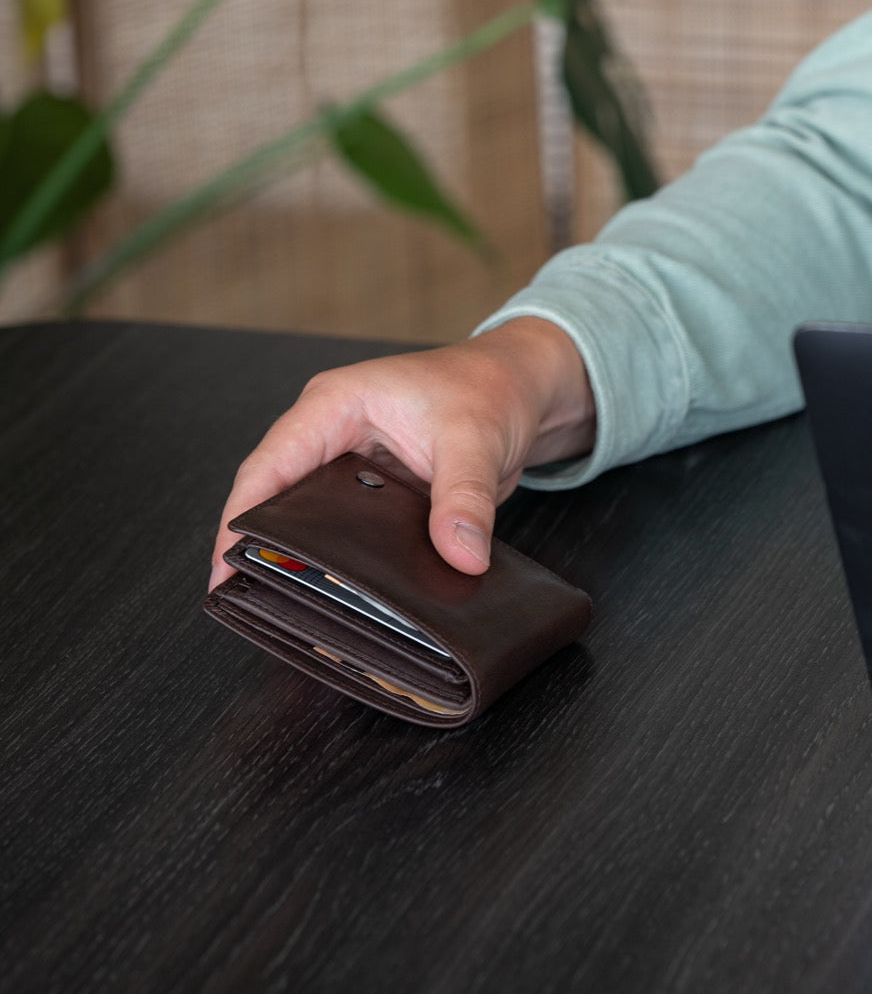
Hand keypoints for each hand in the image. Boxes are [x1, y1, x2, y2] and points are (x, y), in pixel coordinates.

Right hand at [209, 317, 595, 590]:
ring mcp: (353, 463)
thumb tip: (460, 557)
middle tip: (248, 601)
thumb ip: (464, 499)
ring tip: (285, 606)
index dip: (239, 519)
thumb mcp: (476, 441)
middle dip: (260, 545)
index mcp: (335, 404)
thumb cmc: (492, 387)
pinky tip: (341, 593)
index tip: (223, 569)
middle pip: (278, 496)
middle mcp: (332, 432)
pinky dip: (341, 558)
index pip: (269, 466)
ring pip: (309, 516)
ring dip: (300, 555)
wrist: (526, 388)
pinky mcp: (376, 490)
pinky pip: (346, 528)